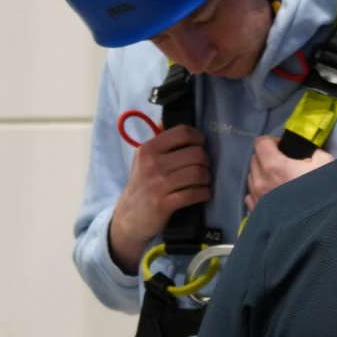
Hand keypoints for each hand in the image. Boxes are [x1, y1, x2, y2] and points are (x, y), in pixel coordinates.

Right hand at [109, 126, 210, 273]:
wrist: (129, 216)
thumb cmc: (142, 184)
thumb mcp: (143, 159)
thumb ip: (157, 140)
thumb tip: (166, 120)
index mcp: (148, 149)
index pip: (182, 133)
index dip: (198, 137)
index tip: (201, 144)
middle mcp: (152, 164)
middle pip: (195, 154)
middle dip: (206, 160)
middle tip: (205, 166)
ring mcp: (158, 185)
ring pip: (197, 173)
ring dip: (207, 177)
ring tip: (205, 180)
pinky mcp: (164, 204)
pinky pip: (194, 194)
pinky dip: (205, 193)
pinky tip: (205, 193)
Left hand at [245, 135, 332, 210]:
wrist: (317, 226)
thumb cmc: (321, 193)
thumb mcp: (324, 164)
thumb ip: (311, 152)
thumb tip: (305, 152)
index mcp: (273, 165)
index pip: (260, 143)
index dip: (272, 141)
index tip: (283, 148)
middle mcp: (259, 180)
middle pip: (254, 158)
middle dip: (267, 156)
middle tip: (283, 163)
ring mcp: (256, 197)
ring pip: (252, 176)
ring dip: (262, 173)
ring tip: (278, 180)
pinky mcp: (255, 211)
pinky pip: (250, 194)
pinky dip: (259, 190)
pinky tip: (272, 194)